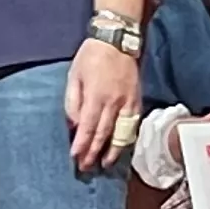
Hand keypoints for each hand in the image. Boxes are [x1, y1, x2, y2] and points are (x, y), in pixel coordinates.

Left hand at [63, 38, 136, 172]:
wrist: (117, 41)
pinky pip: (132, 125)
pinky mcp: (137, 100)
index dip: (82, 145)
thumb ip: (72, 102)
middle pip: (104, 134)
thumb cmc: (91, 57)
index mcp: (96, 96)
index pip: (87, 127)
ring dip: (113, 151)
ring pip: (121, 133)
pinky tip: (121, 147)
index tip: (75, 157)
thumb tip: (74, 124)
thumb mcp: (74, 76)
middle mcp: (114, 102)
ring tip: (105, 164)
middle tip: (86, 167)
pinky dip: (127, 138)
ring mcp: (128, 102)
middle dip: (94, 152)